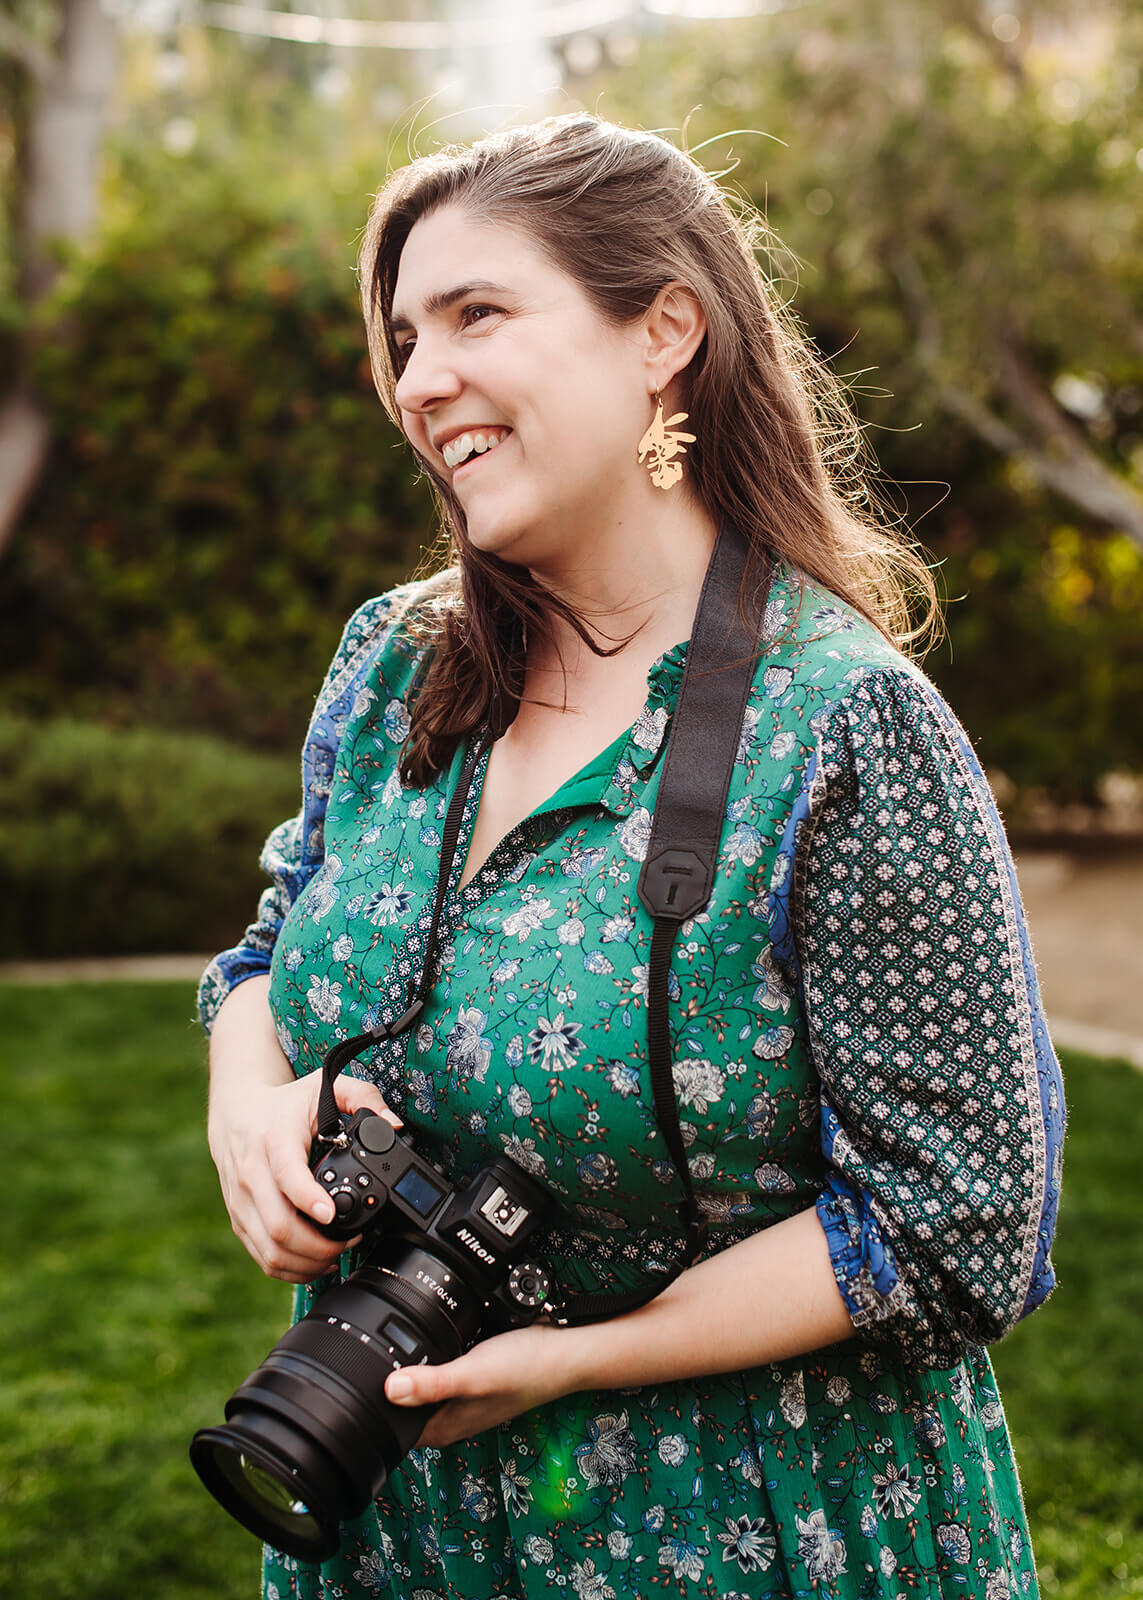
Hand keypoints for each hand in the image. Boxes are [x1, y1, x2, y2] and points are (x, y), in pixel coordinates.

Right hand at [209, 1068, 397, 1283]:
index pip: (287, 1176)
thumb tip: (393, 1126)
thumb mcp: (325, 1087)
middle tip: (350, 1241)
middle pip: (279, 1226)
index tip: (332, 1215)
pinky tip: (313, 1262)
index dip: (309, 1201)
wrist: (237, 1112)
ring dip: (306, 1263)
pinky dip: (289, 1268)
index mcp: (274, 1140)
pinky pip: (261, 1256)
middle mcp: (252, 1174)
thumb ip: (364, 1098)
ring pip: (269, 1249)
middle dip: (319, 1245)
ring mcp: (242, 1201)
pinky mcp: (239, 1219)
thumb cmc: (285, 1104)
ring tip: (336, 1256)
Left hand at [382, 1321, 582, 1447]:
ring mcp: (461, 1396)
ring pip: (420, 1385)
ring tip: (396, 1336)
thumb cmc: (526, 1369)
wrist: (564, 1351)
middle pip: (403, 1404)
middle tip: (373, 1345)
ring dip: (410, 1366)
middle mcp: (450, 1414)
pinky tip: (430, 1332)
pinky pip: (439, 1367)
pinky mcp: (471, 1375)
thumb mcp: (474, 1375)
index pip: (393, 1427)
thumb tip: (390, 1391)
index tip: (358, 1371)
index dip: (373, 1404)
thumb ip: (433, 1384)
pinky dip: (432, 1353)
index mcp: (444, 1427)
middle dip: (388, 1381)